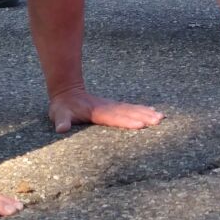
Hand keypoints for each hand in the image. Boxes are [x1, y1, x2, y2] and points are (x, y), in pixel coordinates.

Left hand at [47, 88, 164, 132]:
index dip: (127, 121)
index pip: (114, 118)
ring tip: (161, 117)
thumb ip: (62, 121)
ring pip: (132, 109)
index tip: (141, 124)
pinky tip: (152, 111)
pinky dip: (142, 109)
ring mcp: (112, 106)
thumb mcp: (58, 114)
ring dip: (146, 113)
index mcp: (97, 112)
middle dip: (143, 116)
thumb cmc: (63, 107)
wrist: (67, 91)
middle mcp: (107, 108)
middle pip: (128, 113)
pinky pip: (130, 108)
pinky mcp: (114, 106)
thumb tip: (61, 128)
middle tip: (158, 120)